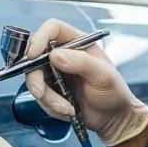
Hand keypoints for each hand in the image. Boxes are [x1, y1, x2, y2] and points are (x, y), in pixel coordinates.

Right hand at [23, 19, 147, 146]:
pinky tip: (68, 109)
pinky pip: (39, 95)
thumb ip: (81, 62)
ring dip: (46, 96)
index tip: (33, 55)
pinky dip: (50, 105)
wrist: (112, 117)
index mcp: (77, 42)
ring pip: (33, 78)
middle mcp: (62, 54)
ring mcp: (54, 72)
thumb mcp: (102, 75)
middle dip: (35, 77)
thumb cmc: (114, 91)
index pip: (52, 29)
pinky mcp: (50, 89)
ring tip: (67, 107)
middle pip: (34, 55)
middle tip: (41, 92)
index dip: (39, 38)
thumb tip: (55, 55)